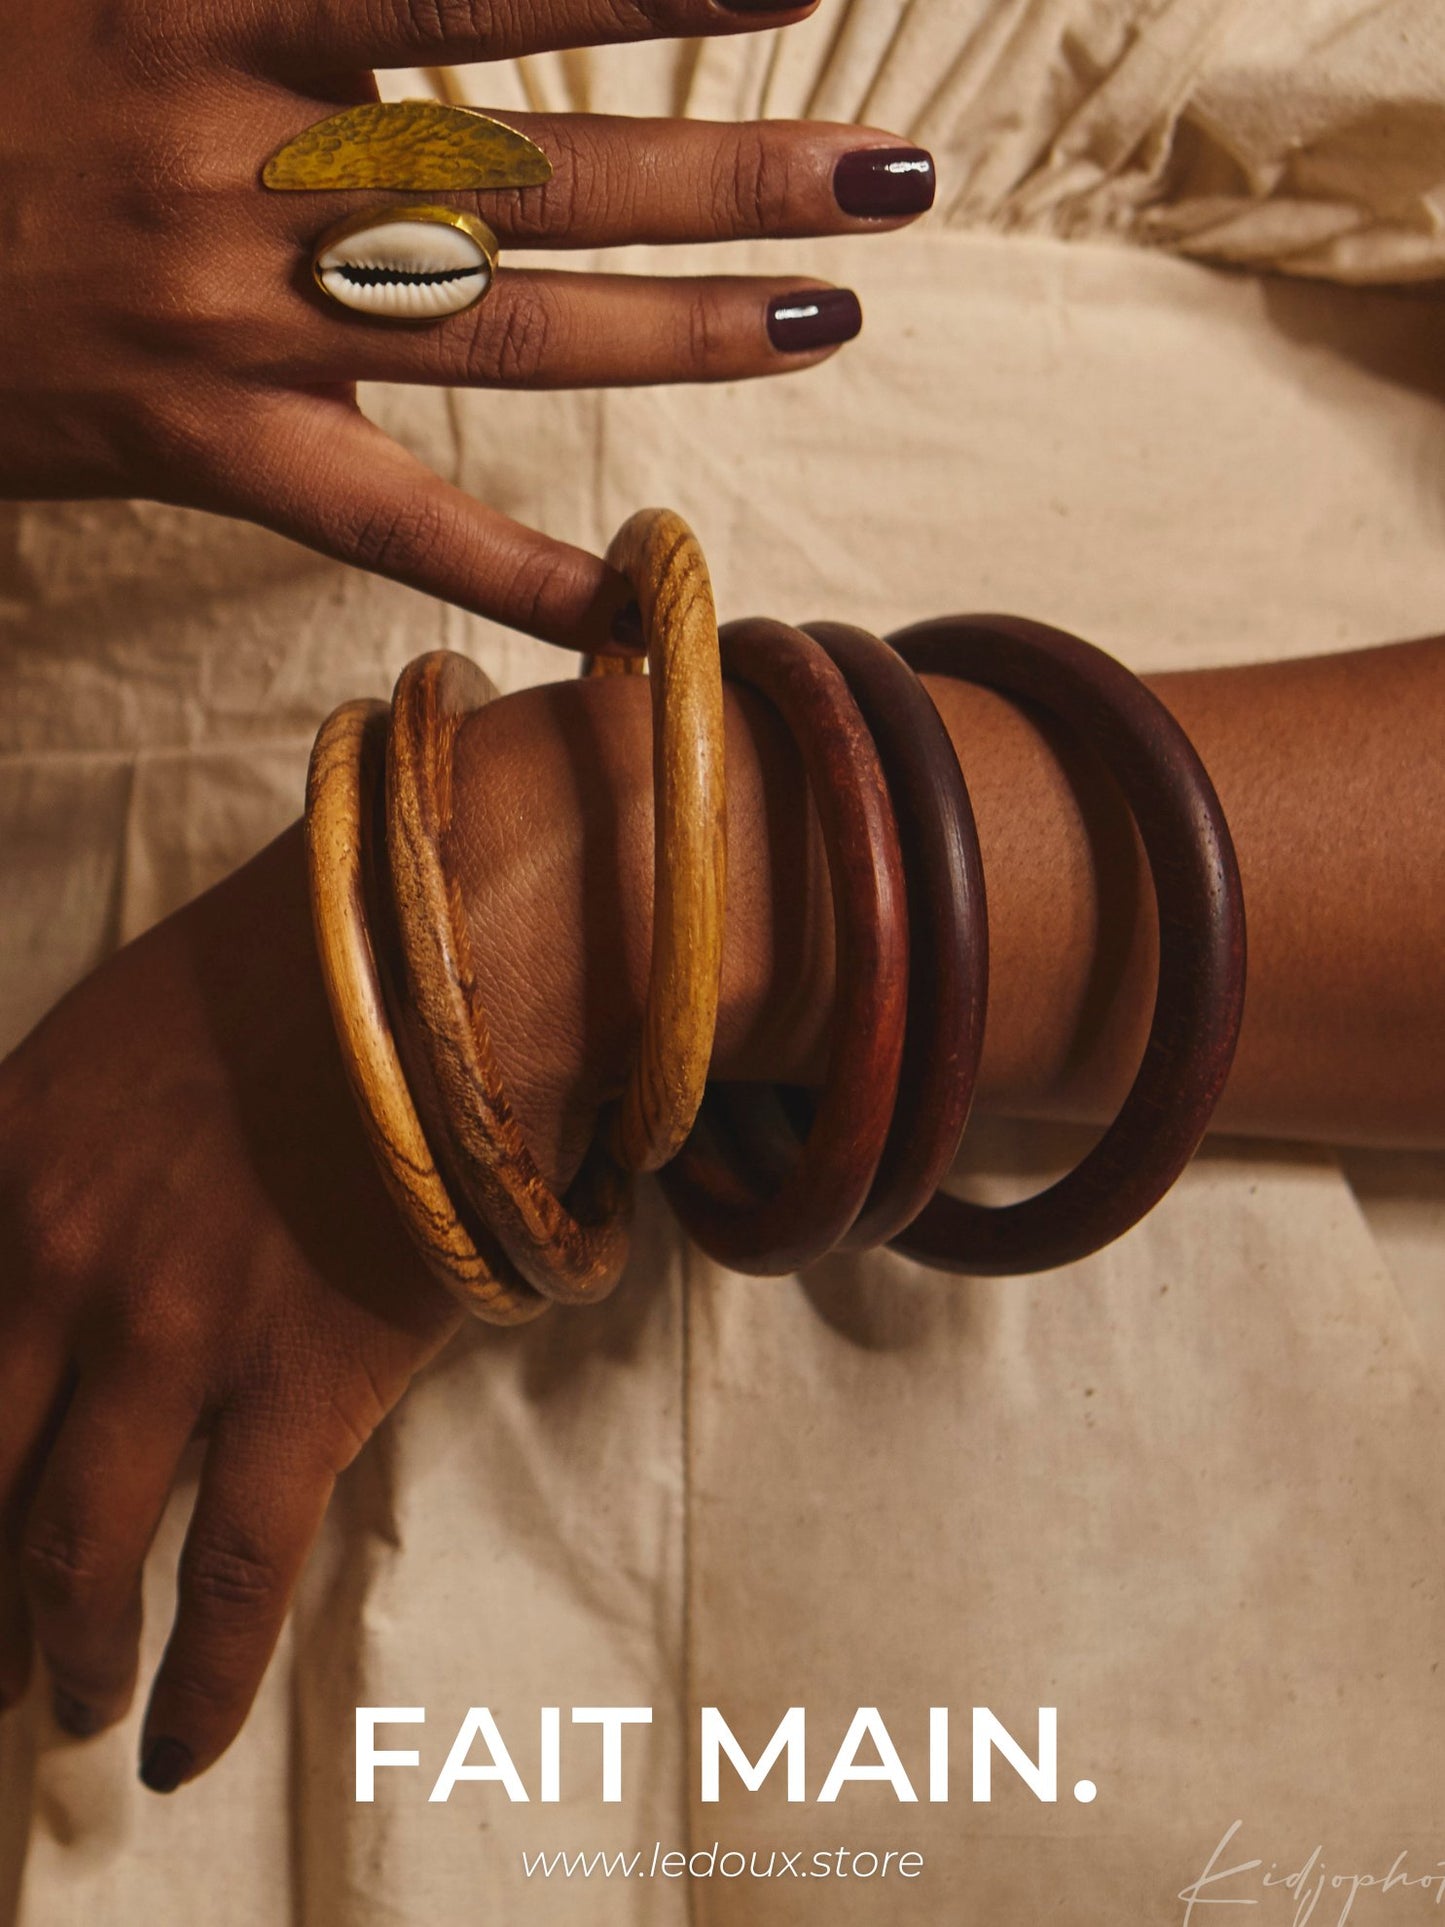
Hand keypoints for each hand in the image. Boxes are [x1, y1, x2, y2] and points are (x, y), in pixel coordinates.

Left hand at [0, 827, 463, 1790]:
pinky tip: (174, 1752)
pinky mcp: (301, 1387)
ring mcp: (174, 1342)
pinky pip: (236, 1578)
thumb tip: (22, 1245)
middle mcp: (56, 1272)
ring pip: (74, 1555)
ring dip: (54, 1651)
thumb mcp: (97, 1040)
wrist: (448, 954)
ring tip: (59, 1707)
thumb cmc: (289, 973)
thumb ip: (28, 1154)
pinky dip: (200, 1683)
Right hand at [2, 0, 934, 649]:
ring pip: (494, 329)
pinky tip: (638, 615)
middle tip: (891, 173)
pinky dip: (515, 577)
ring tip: (829, 317)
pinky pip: (384, 523)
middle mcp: (234, 156)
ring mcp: (222, 313)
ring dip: (678, 328)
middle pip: (532, 171)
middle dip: (727, 168)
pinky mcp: (198, 442)